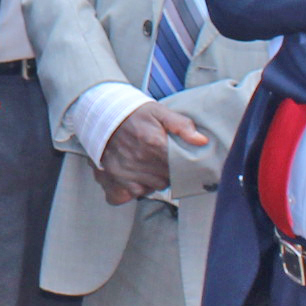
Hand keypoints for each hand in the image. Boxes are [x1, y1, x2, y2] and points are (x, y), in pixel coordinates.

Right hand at [94, 100, 211, 204]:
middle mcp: (140, 159)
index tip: (179, 161)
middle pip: (167, 179)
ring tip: (151, 166)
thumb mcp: (160, 112)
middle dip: (168, 173)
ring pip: (153, 187)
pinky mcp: (115, 177)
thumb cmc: (134, 113)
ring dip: (155, 180)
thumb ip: (182, 126)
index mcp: (155, 143)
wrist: (103, 113)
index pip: (179, 167)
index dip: (182, 166)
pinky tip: (138, 175)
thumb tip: (202, 141)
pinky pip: (133, 193)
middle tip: (164, 161)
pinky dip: (138, 188)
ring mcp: (126, 170)